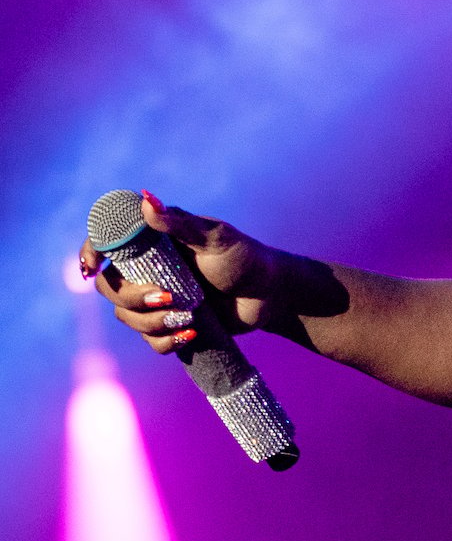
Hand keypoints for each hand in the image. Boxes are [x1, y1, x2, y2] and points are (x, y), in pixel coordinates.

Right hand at [80, 192, 285, 352]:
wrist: (271, 295)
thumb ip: (180, 223)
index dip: (90, 253)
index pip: (106, 243)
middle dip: (132, 297)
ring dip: (151, 322)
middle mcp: (148, 269)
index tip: (92, 266)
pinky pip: (150, 340)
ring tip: (189, 317)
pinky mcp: (170, 323)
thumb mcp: (216, 238)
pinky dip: (165, 341)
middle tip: (169, 297)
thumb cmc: (246, 258)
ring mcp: (157, 297)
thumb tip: (144, 199)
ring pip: (126, 316)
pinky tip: (191, 334)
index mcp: (153, 242)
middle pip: (110, 287)